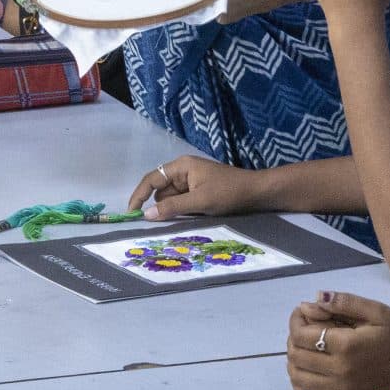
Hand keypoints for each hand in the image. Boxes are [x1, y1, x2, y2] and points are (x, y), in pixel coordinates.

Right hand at [129, 155, 259, 217]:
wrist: (257, 192)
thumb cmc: (229, 192)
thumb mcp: (200, 201)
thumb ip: (173, 208)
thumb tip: (146, 215)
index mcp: (181, 166)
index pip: (151, 179)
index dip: (138, 195)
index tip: (131, 213)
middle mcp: (184, 171)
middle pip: (160, 190)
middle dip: (160, 206)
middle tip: (163, 223)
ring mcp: (192, 181)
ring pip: (171, 199)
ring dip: (173, 210)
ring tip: (186, 219)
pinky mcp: (199, 191)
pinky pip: (182, 202)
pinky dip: (182, 211)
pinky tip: (191, 218)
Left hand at [284, 292, 389, 389]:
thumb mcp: (375, 311)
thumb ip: (343, 302)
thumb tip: (310, 301)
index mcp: (346, 346)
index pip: (301, 335)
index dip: (295, 320)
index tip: (303, 312)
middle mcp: (340, 371)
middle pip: (296, 355)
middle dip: (293, 337)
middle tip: (304, 326)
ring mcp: (341, 389)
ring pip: (297, 376)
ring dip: (294, 359)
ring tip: (306, 345)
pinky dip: (301, 380)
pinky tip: (310, 366)